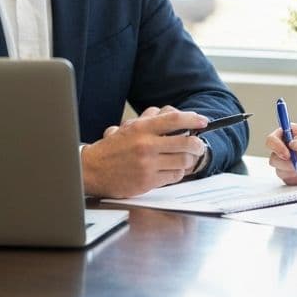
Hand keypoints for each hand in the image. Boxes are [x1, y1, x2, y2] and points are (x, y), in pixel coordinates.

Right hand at [81, 106, 209, 197]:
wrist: (93, 170)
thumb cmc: (113, 148)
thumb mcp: (130, 127)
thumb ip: (152, 120)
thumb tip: (175, 115)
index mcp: (142, 128)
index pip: (174, 119)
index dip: (193, 119)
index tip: (203, 121)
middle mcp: (146, 145)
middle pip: (185, 142)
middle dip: (198, 144)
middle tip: (199, 145)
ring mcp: (148, 164)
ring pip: (183, 161)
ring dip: (190, 159)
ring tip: (188, 158)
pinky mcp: (148, 181)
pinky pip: (174, 176)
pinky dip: (178, 173)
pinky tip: (175, 170)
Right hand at [264, 124, 296, 184]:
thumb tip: (292, 143)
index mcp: (289, 135)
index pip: (272, 139)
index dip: (275, 146)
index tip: (287, 154)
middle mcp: (285, 149)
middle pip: (273, 158)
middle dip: (287, 164)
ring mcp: (287, 164)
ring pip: (280, 171)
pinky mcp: (292, 177)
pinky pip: (291, 180)